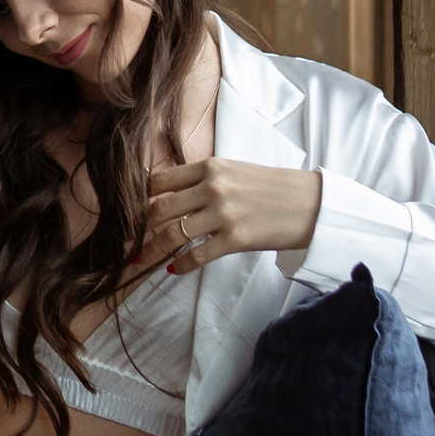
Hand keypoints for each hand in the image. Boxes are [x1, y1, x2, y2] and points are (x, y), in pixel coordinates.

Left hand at [144, 160, 323, 272]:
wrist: (311, 204)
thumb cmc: (271, 188)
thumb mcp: (234, 171)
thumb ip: (203, 179)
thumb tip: (169, 193)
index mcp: (210, 167)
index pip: (159, 180)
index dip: (138, 197)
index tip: (127, 211)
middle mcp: (212, 187)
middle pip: (159, 208)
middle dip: (137, 227)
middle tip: (123, 240)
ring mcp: (224, 213)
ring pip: (173, 233)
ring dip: (150, 249)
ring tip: (138, 259)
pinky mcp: (236, 238)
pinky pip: (197, 254)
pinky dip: (180, 264)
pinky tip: (172, 269)